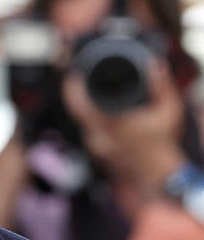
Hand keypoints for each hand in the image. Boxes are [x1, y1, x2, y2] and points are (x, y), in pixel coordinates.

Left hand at [61, 57, 186, 191]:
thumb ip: (161, 86)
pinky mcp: (97, 151)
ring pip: (81, 121)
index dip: (73, 89)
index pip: (81, 105)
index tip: (73, 75)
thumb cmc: (162, 143)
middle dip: (75, 94)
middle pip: (77, 111)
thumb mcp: (168, 111)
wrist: (156, 174)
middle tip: (76, 79)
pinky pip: (88, 130)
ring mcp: (96, 146)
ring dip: (84, 107)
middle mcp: (99, 136)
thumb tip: (154, 65)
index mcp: (112, 124)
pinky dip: (91, 119)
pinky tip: (102, 112)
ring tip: (89, 92)